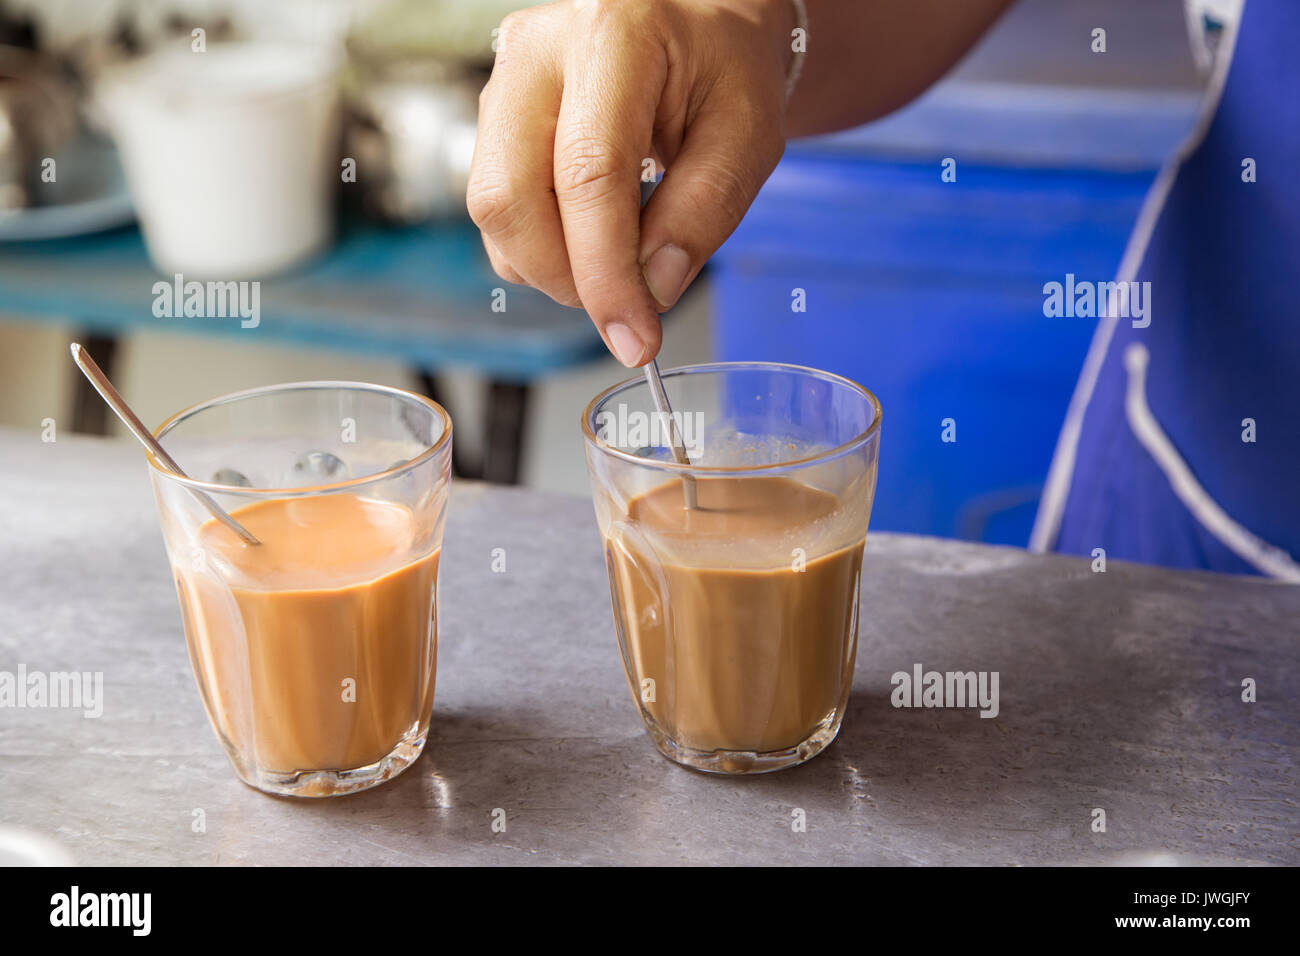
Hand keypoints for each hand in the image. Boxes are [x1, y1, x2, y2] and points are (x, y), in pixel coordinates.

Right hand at [467, 0, 793, 366]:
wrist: (699, 28)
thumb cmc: (726, 70)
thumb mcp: (748, 137)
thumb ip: (703, 212)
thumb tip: (650, 290)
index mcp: (613, 33)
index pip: (587, 175)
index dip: (605, 273)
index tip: (635, 337)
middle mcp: (538, 49)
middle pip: (509, 196)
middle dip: (565, 277)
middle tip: (624, 304)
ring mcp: (504, 79)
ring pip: (492, 209)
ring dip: (550, 267)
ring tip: (616, 260)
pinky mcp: (493, 114)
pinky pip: (495, 210)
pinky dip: (540, 248)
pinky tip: (590, 235)